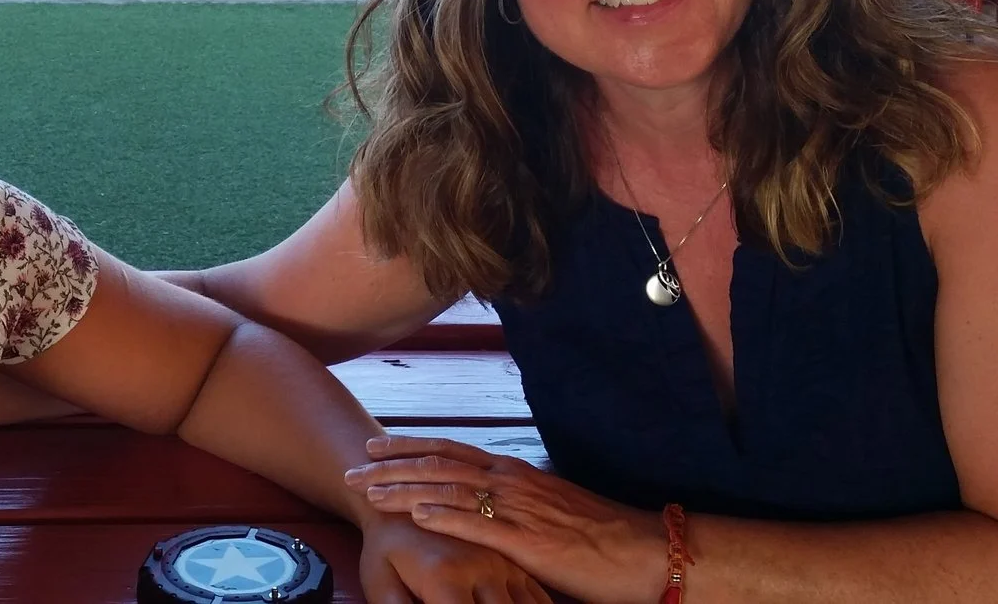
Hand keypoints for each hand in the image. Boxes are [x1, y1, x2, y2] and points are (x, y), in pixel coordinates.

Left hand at [349, 435, 659, 601]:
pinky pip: (478, 523)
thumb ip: (513, 507)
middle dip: (392, 465)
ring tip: (369, 490)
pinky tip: (416, 514)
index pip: (451, 451)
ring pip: (449, 488)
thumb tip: (485, 510)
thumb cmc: (598, 538)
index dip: (409, 447)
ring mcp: (519, 507)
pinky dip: (444, 515)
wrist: (643, 551)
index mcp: (514, 474)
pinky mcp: (528, 538)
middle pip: (439, 463)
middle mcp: (511, 481)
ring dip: (404, 488)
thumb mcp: (547, 513)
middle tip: (354, 467)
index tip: (375, 446)